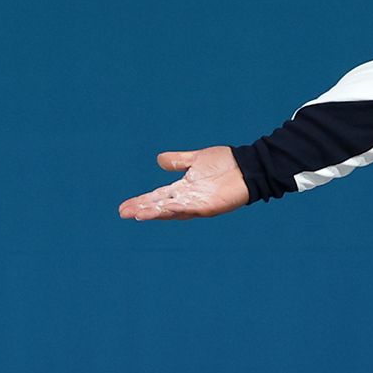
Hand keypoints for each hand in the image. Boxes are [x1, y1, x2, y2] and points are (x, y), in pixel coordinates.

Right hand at [118, 147, 249, 220]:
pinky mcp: (208, 206)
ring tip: (138, 214)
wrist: (248, 166)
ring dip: (154, 212)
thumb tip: (159, 160)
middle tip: (124, 213)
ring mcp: (197, 204)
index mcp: (183, 189)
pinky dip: (174, 210)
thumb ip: (178, 161)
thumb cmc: (225, 162)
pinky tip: (162, 209)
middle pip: (160, 206)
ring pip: (171, 210)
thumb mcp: (196, 158)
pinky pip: (188, 209)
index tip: (124, 207)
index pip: (157, 197)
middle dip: (142, 209)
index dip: (141, 202)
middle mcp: (187, 199)